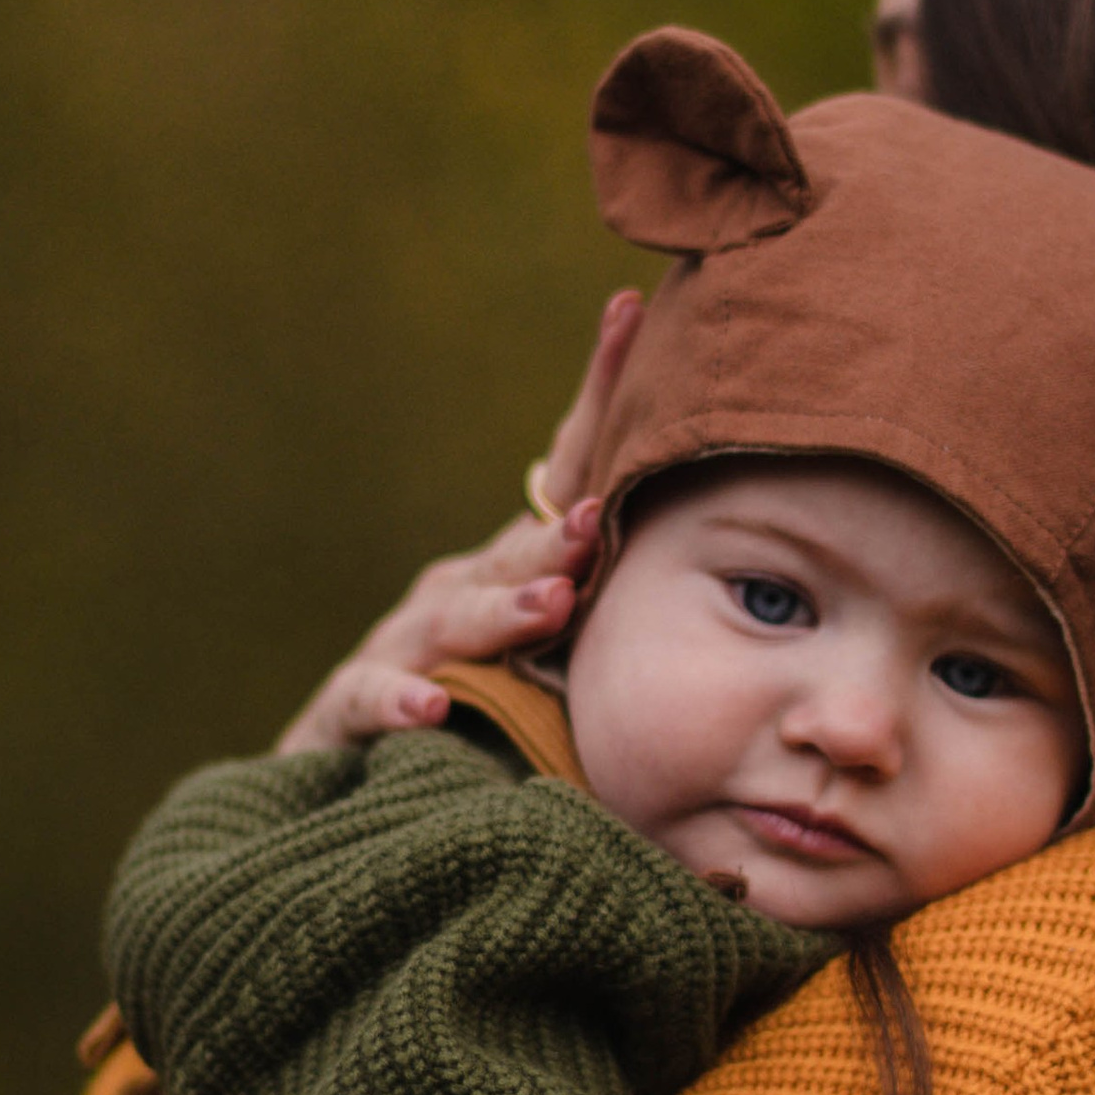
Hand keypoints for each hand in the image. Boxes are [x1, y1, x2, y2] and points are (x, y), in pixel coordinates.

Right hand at [277, 293, 643, 751]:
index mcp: (515, 566)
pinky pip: (372, 702)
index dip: (599, 399)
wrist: (349, 782)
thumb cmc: (486, 719)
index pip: (569, 476)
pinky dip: (399, 702)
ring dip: (499, 611)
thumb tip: (746, 555)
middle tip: (610, 515)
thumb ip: (622, 610)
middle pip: (517, 552)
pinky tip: (431, 708)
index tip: (634, 313)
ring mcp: (403, 647)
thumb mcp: (564, 660)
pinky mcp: (351, 712)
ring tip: (548, 604)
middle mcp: (457, 590)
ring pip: (452, 620)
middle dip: (564, 533)